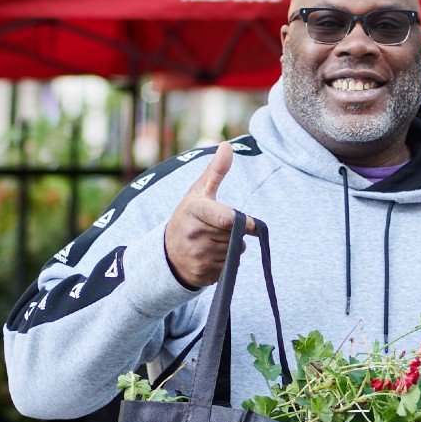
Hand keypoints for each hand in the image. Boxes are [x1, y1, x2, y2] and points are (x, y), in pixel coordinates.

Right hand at [163, 142, 249, 289]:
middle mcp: (195, 235)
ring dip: (231, 248)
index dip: (244, 223)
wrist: (168, 252)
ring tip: (212, 241)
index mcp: (195, 211)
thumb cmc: (189, 216)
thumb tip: (228, 146)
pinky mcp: (204, 275)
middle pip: (236, 236)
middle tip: (217, 228)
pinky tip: (210, 256)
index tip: (252, 224)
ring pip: (235, 252)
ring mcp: (199, 257)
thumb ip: (216, 171)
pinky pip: (229, 268)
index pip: (228, 220)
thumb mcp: (198, 192)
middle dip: (234, 233)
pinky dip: (225, 263)